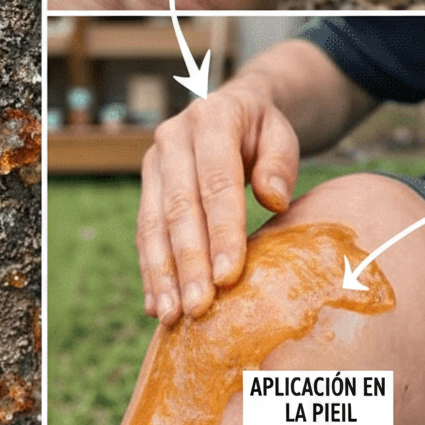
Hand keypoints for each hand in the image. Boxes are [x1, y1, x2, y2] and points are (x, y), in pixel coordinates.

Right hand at [138, 75, 298, 323]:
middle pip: (178, 208)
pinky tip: (157, 305)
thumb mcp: (281, 133)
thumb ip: (280, 162)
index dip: (221, 232)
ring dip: (162, 273)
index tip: (229, 277)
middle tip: (199, 307)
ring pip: (153, 224)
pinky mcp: (146, 186)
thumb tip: (274, 200)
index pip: (216, 182)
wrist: (232, 108)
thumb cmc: (263, 130)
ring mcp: (153, 163)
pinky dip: (150, 271)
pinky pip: (143, 233)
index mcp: (211, 118)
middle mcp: (172, 139)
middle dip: (188, 262)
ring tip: (172, 316)